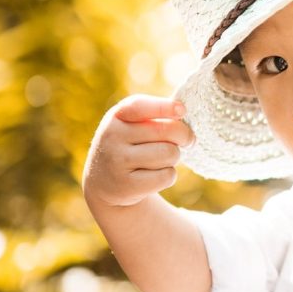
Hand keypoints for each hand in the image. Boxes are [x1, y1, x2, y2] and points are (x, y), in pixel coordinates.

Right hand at [82, 94, 195, 208]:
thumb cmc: (131, 145)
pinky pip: (166, 176)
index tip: (182, 110)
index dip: (164, 107)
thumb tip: (182, 111)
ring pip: (169, 153)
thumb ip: (155, 116)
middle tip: (188, 141)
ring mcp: (117, 161)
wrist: (104, 183)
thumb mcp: (134, 125)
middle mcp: (112, 136)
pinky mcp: (126, 185)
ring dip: (174, 157)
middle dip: (184, 136)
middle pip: (166, 130)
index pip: (139, 106)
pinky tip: (154, 176)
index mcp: (116, 116)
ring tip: (162, 159)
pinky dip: (168, 176)